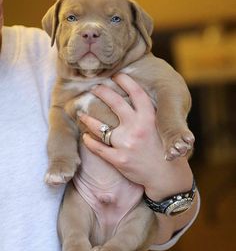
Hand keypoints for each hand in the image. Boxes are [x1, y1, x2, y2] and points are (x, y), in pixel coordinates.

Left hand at [79, 73, 192, 200]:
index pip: (136, 93)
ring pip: (100, 127)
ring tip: (81, 114)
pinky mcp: (119, 160)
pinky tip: (85, 136)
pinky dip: (89, 141)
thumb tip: (133, 98)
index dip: (125, 81)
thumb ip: (148, 114)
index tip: (116, 75)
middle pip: (115, 103)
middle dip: (102, 92)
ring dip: (88, 119)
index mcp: (150, 119)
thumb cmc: (162, 148)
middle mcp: (138, 129)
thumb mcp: (161, 128)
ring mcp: (127, 145)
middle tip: (94, 88)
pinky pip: (98, 148)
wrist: (165, 175)